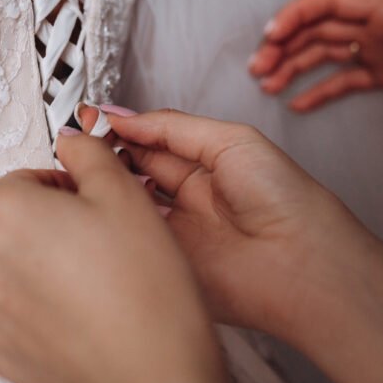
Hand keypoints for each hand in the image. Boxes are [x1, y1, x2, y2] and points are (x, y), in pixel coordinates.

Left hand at [0, 133, 229, 382]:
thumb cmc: (145, 289)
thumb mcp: (124, 193)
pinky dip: (39, 309)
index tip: (97, 212)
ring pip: (12, 268)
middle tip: (101, 248)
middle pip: (14, 223)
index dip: (69, 191)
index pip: (28, 179)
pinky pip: (12, 312)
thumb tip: (71, 139)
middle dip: (52, 228)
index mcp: (0, 211)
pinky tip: (81, 317)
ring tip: (94, 287)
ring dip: (43, 268)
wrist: (158, 382)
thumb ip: (88, 152)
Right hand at [104, 107, 369, 338]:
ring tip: (83, 169)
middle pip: (134, 171)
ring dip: (106, 188)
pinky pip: (132, 242)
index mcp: (207, 165)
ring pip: (128, 206)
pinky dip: (114, 226)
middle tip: (79, 142)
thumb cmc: (285, 201)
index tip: (91, 121)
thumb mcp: (230, 141)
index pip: (151, 142)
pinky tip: (101, 207)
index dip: (121, 130)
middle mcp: (189, 199)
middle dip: (106, 155)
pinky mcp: (169, 265)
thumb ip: (172, 127)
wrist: (302, 264)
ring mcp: (177, 233)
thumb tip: (125, 116)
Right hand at [249, 0, 382, 111]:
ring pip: (323, 55)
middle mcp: (375, 28)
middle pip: (316, 30)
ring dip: (293, 67)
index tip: (272, 34)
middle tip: (258, 68)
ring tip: (265, 85)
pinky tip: (297, 105)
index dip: (296, 14)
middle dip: (283, 45)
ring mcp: (379, 51)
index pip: (329, 2)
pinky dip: (319, 92)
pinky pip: (344, 82)